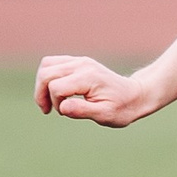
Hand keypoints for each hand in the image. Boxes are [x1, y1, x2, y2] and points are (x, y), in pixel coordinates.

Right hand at [34, 55, 157, 126]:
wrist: (135, 95)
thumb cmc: (121, 108)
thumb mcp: (105, 115)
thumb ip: (83, 111)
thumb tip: (62, 107)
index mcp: (88, 78)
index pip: (56, 87)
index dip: (55, 103)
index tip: (66, 113)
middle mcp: (82, 65)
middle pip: (46, 73)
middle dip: (41, 93)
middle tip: (48, 110)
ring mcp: (80, 61)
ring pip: (46, 65)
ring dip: (42, 84)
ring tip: (49, 101)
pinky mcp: (78, 62)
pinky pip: (53, 63)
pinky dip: (48, 78)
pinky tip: (55, 92)